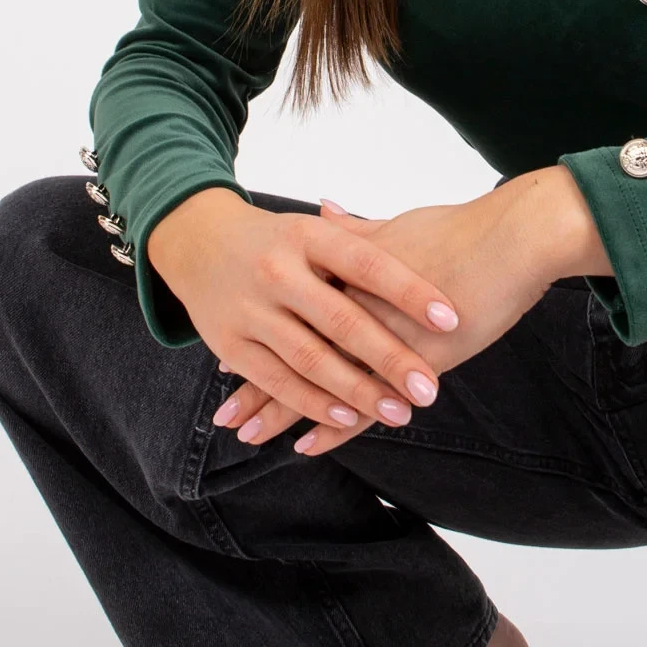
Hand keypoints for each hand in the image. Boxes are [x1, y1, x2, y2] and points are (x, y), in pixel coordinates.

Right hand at [144, 186, 462, 437]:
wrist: (196, 237)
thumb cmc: (274, 238)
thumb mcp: (315, 230)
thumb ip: (363, 240)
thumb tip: (425, 250)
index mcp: (307, 236)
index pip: (367, 263)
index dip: (409, 290)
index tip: (450, 317)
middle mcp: (277, 270)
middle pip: (342, 318)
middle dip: (389, 358)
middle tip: (430, 388)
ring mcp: (250, 308)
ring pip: (310, 357)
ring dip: (356, 390)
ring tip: (398, 411)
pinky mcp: (228, 342)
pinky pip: (275, 377)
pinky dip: (309, 401)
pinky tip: (345, 416)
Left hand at [210, 180, 563, 456]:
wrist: (515, 237)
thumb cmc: (462, 229)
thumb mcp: (397, 227)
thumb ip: (354, 230)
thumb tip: (325, 209)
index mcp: (345, 272)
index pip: (290, 316)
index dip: (259, 341)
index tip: (227, 365)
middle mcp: (353, 303)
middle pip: (293, 351)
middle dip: (257, 387)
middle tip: (225, 415)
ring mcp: (380, 334)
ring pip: (318, 381)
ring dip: (282, 414)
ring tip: (249, 437)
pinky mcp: (414, 359)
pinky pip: (363, 401)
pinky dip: (333, 427)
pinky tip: (306, 447)